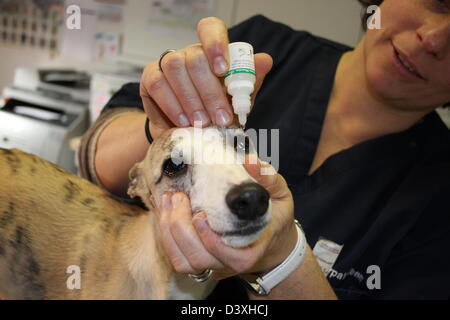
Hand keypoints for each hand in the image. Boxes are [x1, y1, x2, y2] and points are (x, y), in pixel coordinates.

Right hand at [140, 17, 272, 139]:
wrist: (190, 135)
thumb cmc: (216, 114)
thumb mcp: (237, 101)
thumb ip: (249, 81)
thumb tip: (265, 60)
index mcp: (212, 51)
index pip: (210, 29)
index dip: (215, 44)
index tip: (222, 70)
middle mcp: (189, 53)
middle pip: (195, 57)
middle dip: (210, 91)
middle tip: (221, 118)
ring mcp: (167, 62)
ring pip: (175, 67)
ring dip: (191, 98)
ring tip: (202, 122)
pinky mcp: (151, 78)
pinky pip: (157, 83)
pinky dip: (172, 104)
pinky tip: (183, 121)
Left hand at [156, 158, 297, 279]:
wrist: (271, 240)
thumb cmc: (275, 216)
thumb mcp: (279, 195)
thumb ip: (268, 179)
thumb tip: (250, 161)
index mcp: (252, 250)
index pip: (232, 258)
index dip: (212, 242)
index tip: (201, 217)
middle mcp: (230, 262)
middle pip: (199, 259)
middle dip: (182, 229)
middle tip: (179, 198)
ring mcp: (213, 264)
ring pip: (184, 262)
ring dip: (169, 233)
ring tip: (169, 201)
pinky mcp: (200, 261)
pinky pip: (178, 259)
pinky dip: (166, 238)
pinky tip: (165, 212)